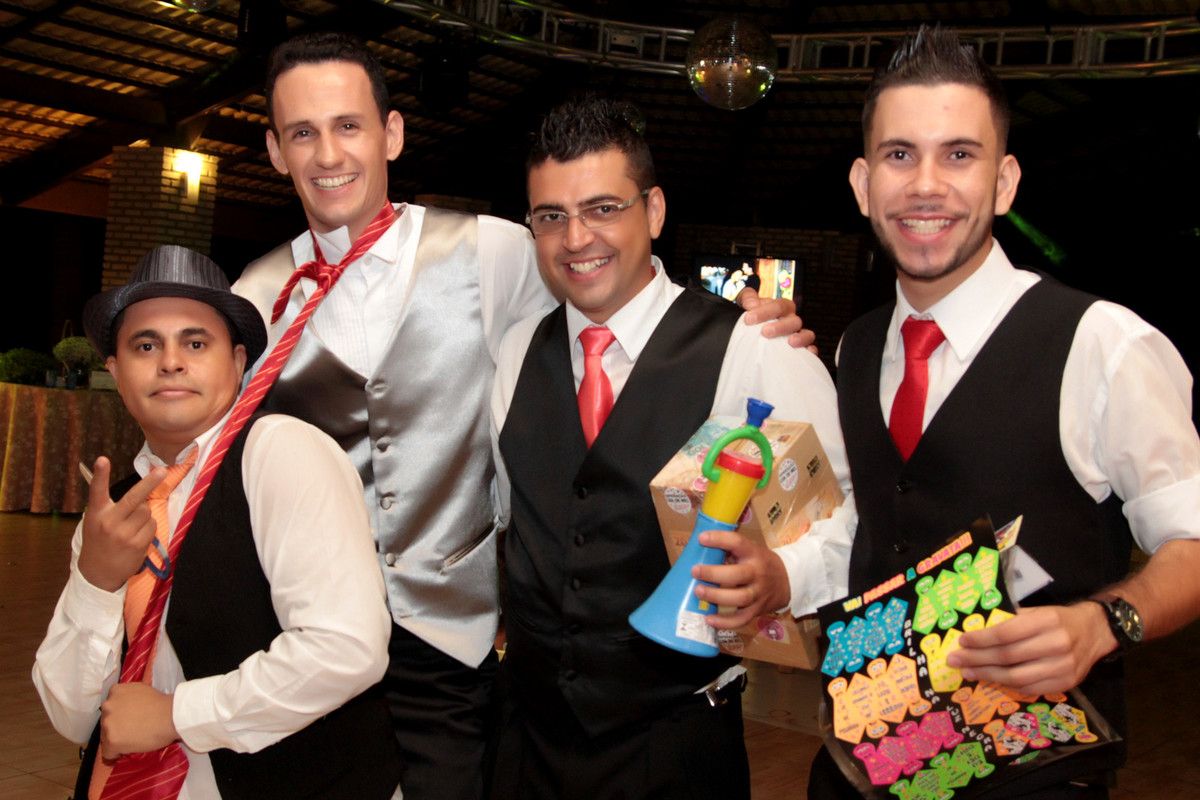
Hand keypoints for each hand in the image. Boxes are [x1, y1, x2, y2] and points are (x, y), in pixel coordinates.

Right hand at [78, 457, 166, 592]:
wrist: (97, 572)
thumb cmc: (99, 541)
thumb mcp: (95, 522)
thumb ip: (111, 507)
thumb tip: (140, 493)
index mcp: (96, 513)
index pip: (97, 490)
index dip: (101, 474)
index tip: (103, 459)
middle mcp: (109, 522)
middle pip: (134, 498)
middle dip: (149, 483)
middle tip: (161, 471)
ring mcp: (124, 534)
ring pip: (147, 511)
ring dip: (144, 515)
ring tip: (131, 526)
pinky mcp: (137, 544)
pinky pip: (152, 526)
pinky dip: (148, 528)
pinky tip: (137, 536)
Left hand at [100, 682, 177, 758]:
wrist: (171, 717)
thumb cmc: (162, 705)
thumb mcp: (142, 690)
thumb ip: (129, 696)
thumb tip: (127, 705)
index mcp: (115, 691)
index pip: (110, 706)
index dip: (120, 715)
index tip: (129, 719)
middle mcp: (108, 705)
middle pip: (106, 721)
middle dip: (117, 726)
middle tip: (133, 729)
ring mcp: (108, 724)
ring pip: (106, 737)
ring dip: (117, 738)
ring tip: (134, 738)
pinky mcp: (111, 741)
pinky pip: (108, 752)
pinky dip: (117, 753)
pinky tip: (129, 748)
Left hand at [691, 530, 790, 628]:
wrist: (787, 581)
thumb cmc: (760, 563)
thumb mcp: (750, 550)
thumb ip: (729, 550)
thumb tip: (698, 550)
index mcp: (754, 554)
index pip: (738, 543)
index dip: (720, 539)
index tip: (702, 539)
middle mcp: (757, 573)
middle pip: (738, 575)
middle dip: (714, 574)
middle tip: (695, 571)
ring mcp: (758, 594)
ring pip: (739, 598)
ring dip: (717, 596)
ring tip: (698, 591)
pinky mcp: (757, 610)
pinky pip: (741, 619)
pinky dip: (724, 622)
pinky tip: (708, 619)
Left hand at [735, 289, 816, 351]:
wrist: (752, 329)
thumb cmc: (752, 315)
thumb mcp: (746, 302)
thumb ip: (748, 298)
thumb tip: (752, 304)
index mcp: (782, 307)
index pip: (779, 305)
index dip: (765, 311)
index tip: (749, 319)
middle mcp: (792, 320)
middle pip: (794, 320)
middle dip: (780, 326)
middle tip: (765, 332)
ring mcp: (798, 334)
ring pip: (806, 334)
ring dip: (800, 338)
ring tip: (790, 342)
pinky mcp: (801, 349)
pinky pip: (811, 349)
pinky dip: (811, 351)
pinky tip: (806, 352)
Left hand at [945, 604, 1116, 695]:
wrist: (1095, 632)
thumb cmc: (1058, 619)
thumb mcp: (1037, 611)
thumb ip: (1010, 621)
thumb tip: (976, 631)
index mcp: (1047, 621)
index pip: (1007, 633)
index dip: (981, 639)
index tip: (962, 641)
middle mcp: (1057, 645)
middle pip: (1008, 657)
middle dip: (977, 659)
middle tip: (955, 660)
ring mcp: (1063, 667)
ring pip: (1017, 677)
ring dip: (987, 676)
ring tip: (968, 672)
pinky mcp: (1066, 684)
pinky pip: (1029, 689)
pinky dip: (1007, 686)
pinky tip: (991, 680)